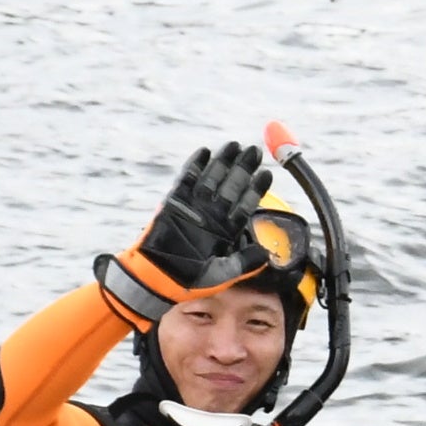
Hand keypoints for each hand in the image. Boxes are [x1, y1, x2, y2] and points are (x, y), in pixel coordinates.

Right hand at [115, 142, 267, 308]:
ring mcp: (193, 207)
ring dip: (222, 163)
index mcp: (226, 230)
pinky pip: (186, 181)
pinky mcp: (174, 203)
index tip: (268, 174)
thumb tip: (268, 253)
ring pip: (211, 179)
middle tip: (254, 151)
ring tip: (234, 146)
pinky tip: (205, 152)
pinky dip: (195, 166)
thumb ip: (246, 262)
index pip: (245, 205)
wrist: (157, 279)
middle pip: (231, 187)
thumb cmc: (190, 280)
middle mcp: (212, 215)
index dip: (256, 189)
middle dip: (242, 169)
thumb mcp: (224, 273)